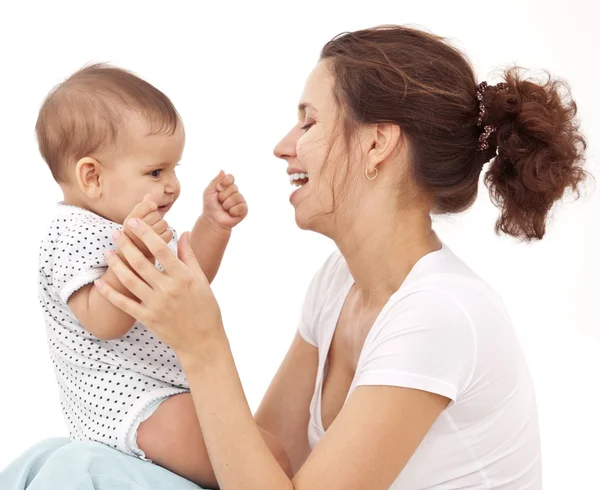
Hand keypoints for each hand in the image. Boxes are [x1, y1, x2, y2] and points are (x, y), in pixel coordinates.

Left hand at [96, 219, 223, 360]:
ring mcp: (156, 304)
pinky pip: (124, 304)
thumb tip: (183, 233)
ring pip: (130, 280)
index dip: (146, 234)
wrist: (203, 341)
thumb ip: (189, 256)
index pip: (161, 250)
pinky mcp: (147, 318)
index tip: (134, 221)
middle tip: (115, 232)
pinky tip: (99, 282)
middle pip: (141, 262)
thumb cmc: (206, 308)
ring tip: (107, 252)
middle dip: (126, 245)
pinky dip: (110, 293)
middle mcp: (168, 289)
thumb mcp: (201, 280)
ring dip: (116, 264)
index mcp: (183, 277)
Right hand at [123, 196, 172, 258]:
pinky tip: (159, 241)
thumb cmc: (136, 239)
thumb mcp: (134, 223)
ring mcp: (145, 240)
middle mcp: (134, 230)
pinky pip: (168, 233)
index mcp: (128, 221)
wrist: (135, 263)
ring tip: (153, 235)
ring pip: (163, 223)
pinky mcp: (156, 249)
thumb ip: (142, 208)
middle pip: (156, 215)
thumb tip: (150, 195)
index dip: (151, 207)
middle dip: (156, 219)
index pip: (147, 206)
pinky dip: (166, 236)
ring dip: (161, 228)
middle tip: (149, 227)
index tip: (149, 213)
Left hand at [202, 171, 247, 229]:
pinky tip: (230, 213)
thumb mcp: (209, 191)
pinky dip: (232, 211)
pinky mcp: (244, 210)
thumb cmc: (210, 205)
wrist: (212, 219)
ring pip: (236, 197)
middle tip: (220, 202)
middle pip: (233, 187)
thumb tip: (222, 170)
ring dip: (227, 204)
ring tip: (224, 208)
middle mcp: (235, 192)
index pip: (231, 177)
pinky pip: (240, 207)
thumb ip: (215, 180)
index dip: (224, 182)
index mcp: (228, 186)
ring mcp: (241, 201)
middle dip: (223, 196)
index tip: (218, 188)